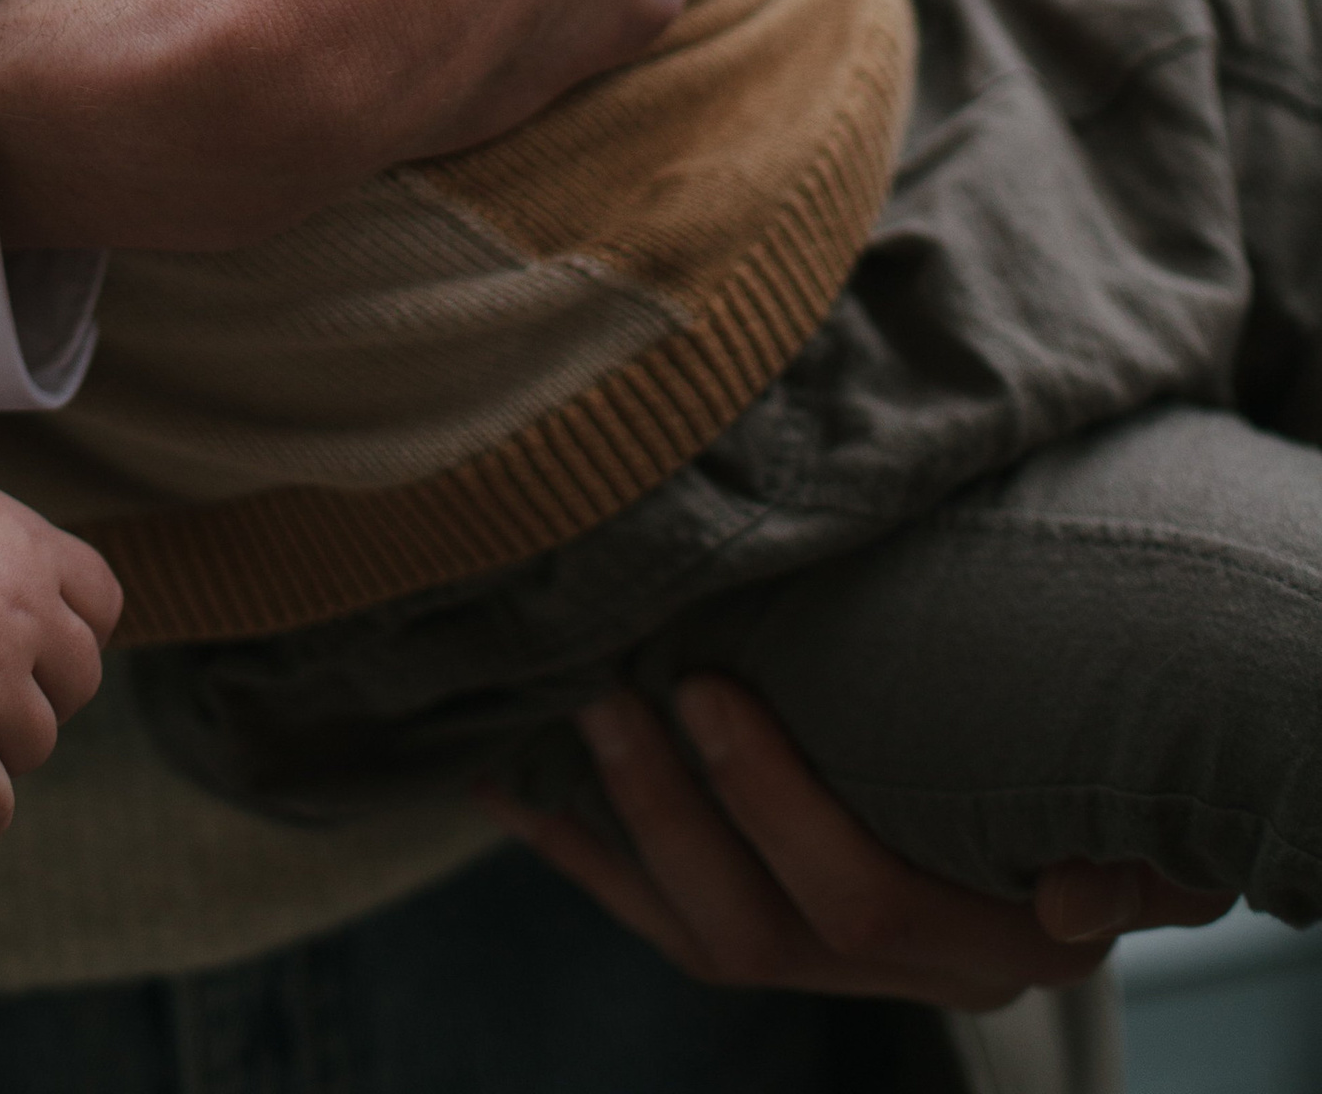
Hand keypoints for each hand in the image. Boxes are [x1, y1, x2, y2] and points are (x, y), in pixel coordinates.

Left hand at [483, 679, 1231, 1007]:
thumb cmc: (1111, 778)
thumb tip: (1067, 897)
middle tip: (604, 692)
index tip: (706, 693)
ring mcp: (833, 963)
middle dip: (666, 813)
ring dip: (609, 831)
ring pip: (695, 932)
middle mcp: (909, 972)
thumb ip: (1134, 864)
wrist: (1096, 800)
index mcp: (994, 940)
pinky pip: (659, 914)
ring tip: (544, 729)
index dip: (772, 806)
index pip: (862, 903)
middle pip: (756, 931)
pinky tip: (511, 785)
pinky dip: (584, 849)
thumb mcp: (1153, 824)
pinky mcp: (775, 932)